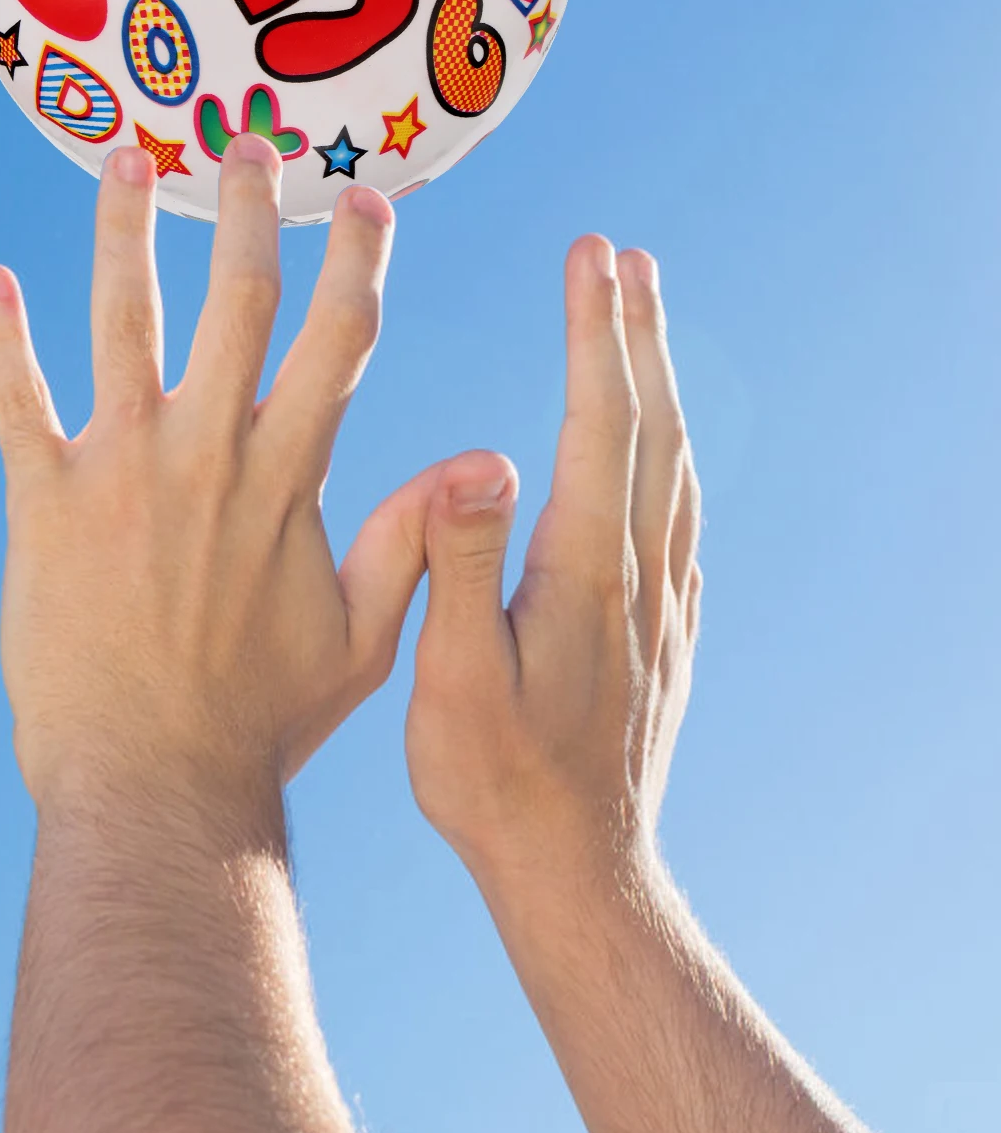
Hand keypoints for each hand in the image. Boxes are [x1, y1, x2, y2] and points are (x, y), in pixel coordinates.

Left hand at [0, 139, 439, 1132]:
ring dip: (122, 233)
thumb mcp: (363, 638)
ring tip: (124, 158)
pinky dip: (0, 341)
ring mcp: (121, 470)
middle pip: (235, 301)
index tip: (367, 198)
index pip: (339, 340)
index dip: (358, 261)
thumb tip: (487, 460)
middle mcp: (207, 452)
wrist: (150, 787)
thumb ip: (412, 540)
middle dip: (248, 212)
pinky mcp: (44, 502)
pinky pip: (15, 403)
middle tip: (248, 140)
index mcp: (288, 477)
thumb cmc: (263, 720)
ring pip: (121, 323)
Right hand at [405, 237, 699, 897]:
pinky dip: (670, 453)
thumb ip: (462, 564)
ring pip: (675, 467)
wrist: (577, 877)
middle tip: (624, 256)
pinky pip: (681, 518)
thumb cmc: (495, 783)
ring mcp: (664, 607)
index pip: (599, 423)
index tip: (591, 255)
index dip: (595, 333)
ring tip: (640, 323)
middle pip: (652, 428)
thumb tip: (482, 455)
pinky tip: (658, 447)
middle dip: (636, 333)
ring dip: (659, 384)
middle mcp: (640, 577)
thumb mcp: (452, 678)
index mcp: (585, 574)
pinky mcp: (667, 635)